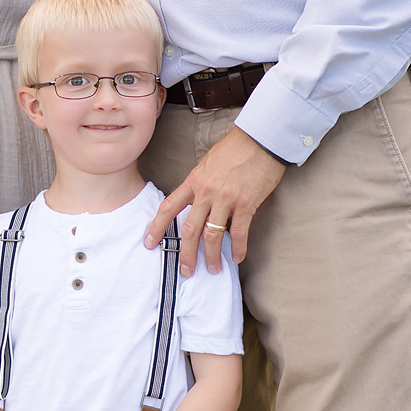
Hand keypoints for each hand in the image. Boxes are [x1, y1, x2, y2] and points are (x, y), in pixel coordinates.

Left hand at [145, 126, 284, 275]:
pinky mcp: (246, 203)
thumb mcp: (208, 163)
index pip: (169, 207)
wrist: (261, 139)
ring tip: (212, 269)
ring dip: (211, 256)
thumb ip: (199, 183)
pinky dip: (238, 248)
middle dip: (185, 254)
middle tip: (185, 271)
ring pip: (212, 236)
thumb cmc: (235, 148)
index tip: (149, 243)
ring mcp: (226, 199)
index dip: (157, 227)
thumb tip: (195, 201)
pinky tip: (238, 257)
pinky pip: (239, 232)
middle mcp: (206, 192)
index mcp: (194, 181)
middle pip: (189, 230)